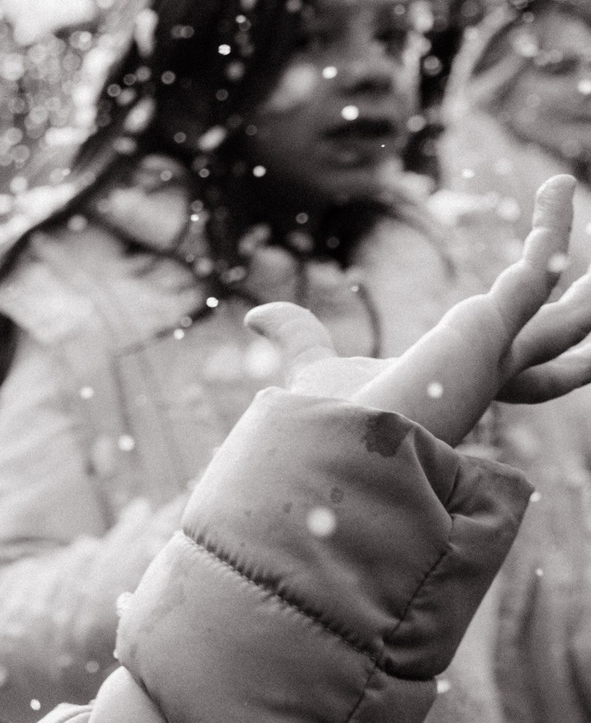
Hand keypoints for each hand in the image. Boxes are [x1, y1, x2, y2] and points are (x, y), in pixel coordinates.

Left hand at [247, 175, 590, 444]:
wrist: (338, 446)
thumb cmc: (323, 425)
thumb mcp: (312, 368)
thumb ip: (296, 337)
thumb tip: (254, 316)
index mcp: (459, 386)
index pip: (515, 372)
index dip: (532, 354)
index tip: (536, 329)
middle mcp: (486, 372)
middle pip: (557, 343)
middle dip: (582, 317)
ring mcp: (496, 351)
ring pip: (572, 314)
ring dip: (583, 277)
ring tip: (579, 219)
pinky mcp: (491, 326)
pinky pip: (539, 267)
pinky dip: (549, 228)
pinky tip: (557, 189)